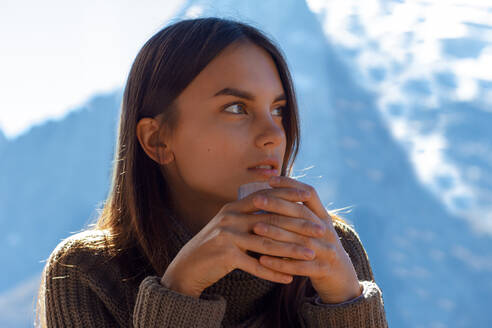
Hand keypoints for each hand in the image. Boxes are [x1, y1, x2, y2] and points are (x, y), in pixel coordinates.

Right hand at [160, 186, 324, 297]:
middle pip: (271, 219)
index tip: (309, 198)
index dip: (288, 195)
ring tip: (311, 255)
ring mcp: (227, 236)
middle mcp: (231, 217)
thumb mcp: (230, 224)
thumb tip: (275, 204)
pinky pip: (255, 265)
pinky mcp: (225, 256)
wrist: (188, 266)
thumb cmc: (214, 245)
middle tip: (320, 230)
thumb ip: (249, 214)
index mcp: (234, 206)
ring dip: (291, 250)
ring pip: (267, 243)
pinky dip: (274, 272)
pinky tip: (289, 278)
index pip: (266, 196)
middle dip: (299, 225)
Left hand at [251, 176, 362, 303]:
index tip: (270, 180)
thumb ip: (299, 213)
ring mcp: (327, 250)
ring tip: (255, 228)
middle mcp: (327, 231)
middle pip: (302, 214)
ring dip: (276, 233)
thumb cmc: (319, 248)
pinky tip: (262, 260)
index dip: (291, 185)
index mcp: (324, 217)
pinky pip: (298, 266)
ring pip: (299, 240)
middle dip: (278, 205)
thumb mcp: (315, 228)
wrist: (342, 279)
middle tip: (257, 200)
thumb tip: (273, 191)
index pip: (310, 194)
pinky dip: (279, 263)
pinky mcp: (323, 270)